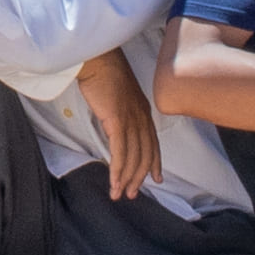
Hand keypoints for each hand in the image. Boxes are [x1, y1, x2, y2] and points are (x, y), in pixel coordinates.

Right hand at [76, 46, 160, 200]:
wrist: (97, 60)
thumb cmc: (103, 74)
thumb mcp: (118, 96)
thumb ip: (121, 111)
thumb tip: (115, 124)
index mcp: (143, 112)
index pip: (153, 143)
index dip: (154, 162)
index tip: (156, 178)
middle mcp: (141, 118)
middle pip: (145, 154)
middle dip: (139, 177)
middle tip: (132, 193)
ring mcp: (131, 120)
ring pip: (133, 157)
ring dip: (127, 179)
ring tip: (120, 194)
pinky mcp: (117, 121)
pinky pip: (120, 153)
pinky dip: (118, 170)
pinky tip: (114, 182)